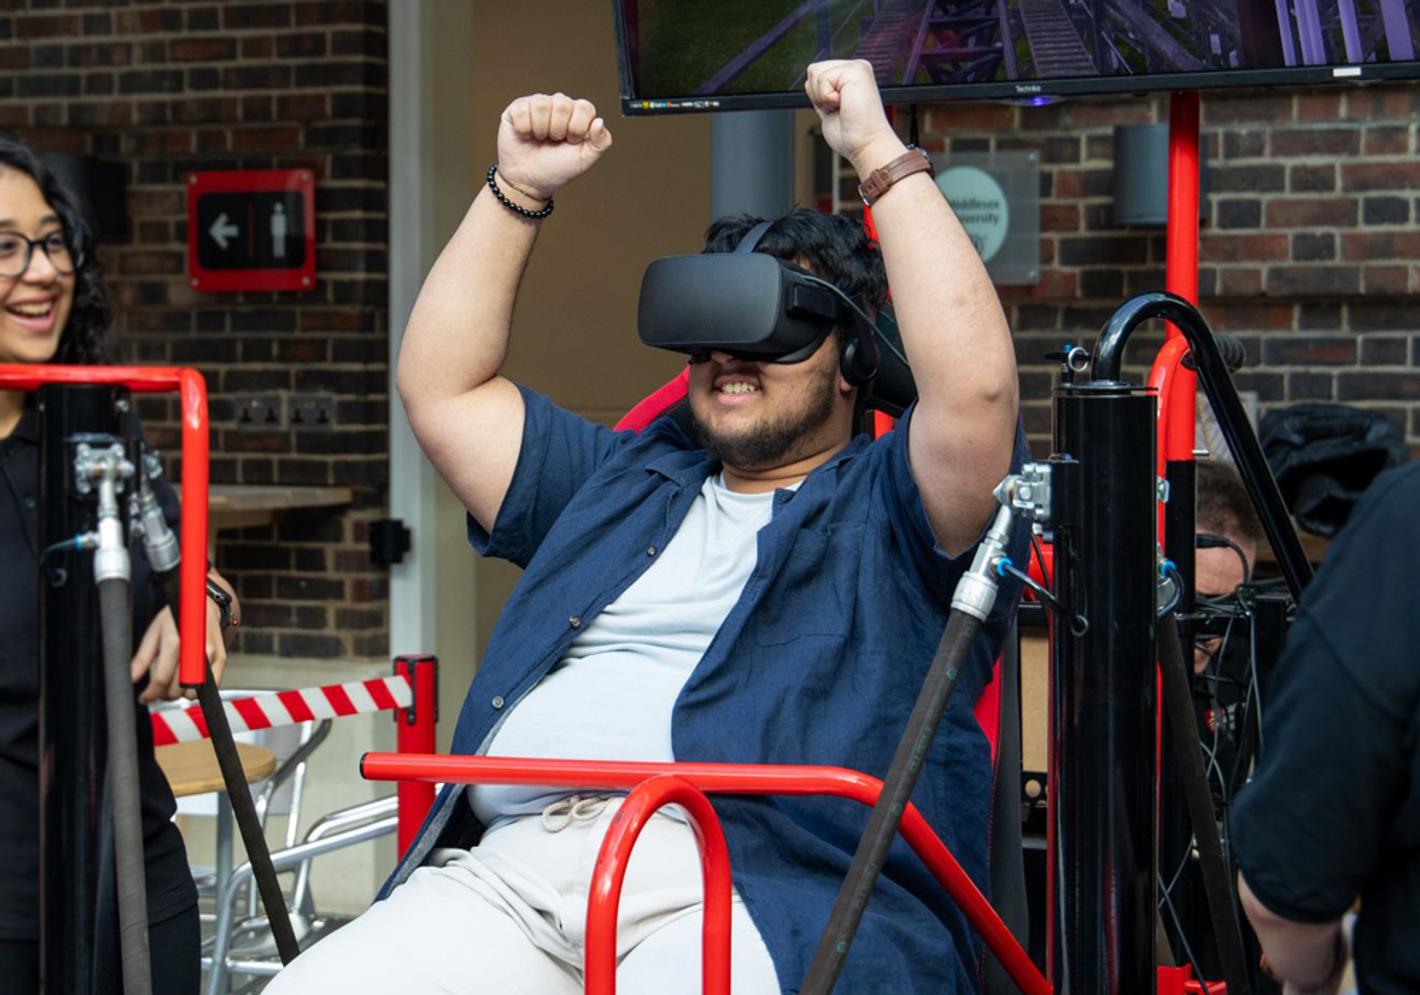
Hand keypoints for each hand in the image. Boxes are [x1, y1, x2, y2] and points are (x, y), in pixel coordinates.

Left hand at [130, 599, 227, 702]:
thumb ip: (142, 658)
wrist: (205, 604)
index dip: (150, 694)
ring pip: (193, 692)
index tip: (144, 698)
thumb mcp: (154, 632)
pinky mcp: (222, 658)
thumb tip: (131, 678)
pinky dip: (198, 689)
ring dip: (181, 694)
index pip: (161, 679)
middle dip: (164, 694)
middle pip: (177, 689)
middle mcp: (195, 649)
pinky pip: (211, 686)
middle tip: (158, 689)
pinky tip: (189, 682)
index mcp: (174, 642)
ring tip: (174, 684)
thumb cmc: (178, 616)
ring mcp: (211, 655)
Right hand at [496, 93, 612, 202]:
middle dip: (558, 130)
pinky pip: (522, 110)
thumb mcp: (585, 160)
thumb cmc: (556, 169)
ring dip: (540, 129)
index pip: (584, 107)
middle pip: (562, 104)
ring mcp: (538, 105)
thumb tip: (600, 122)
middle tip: (553, 141)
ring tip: (540, 139)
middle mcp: (559, 106)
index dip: (577, 128)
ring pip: (542, 105)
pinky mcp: (518, 108)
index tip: (571, 141)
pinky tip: (526, 136)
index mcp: (578, 115)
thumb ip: (601, 142)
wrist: (529, 182)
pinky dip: (524, 129)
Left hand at [804, 60, 906, 177]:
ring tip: (842, 107)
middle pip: (814, 70)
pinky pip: (822, 78)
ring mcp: (857, 68)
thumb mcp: (829, 109)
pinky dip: (827, 97)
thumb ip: (822, 93)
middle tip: (839, 109)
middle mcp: (855, 69)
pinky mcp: (856, 70)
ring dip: (822, 96)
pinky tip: (844, 104)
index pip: (817, 73)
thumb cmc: (853, 136)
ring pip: (816, 71)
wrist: (866, 145)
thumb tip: (808, 83)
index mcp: (851, 77)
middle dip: (818, 94)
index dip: (818, 96)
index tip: (837, 110)